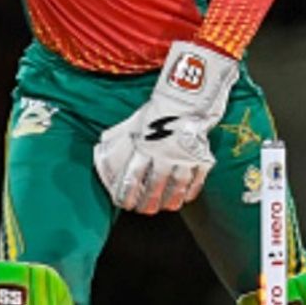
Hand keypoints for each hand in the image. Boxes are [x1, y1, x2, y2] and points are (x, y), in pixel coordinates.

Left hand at [94, 105, 215, 214]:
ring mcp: (183, 157)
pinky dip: (192, 190)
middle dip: (149, 202)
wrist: (188, 96)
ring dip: (170, 199)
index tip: (126, 204)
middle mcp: (163, 155)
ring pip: (176, 186)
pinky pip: (197, 178)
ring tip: (167, 207)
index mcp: (144, 147)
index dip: (128, 194)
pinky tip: (187, 197)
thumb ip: (123, 136)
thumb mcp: (137, 121)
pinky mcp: (200, 156)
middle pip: (155, 186)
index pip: (132, 178)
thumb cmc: (160, 108)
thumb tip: (104, 145)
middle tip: (145, 210)